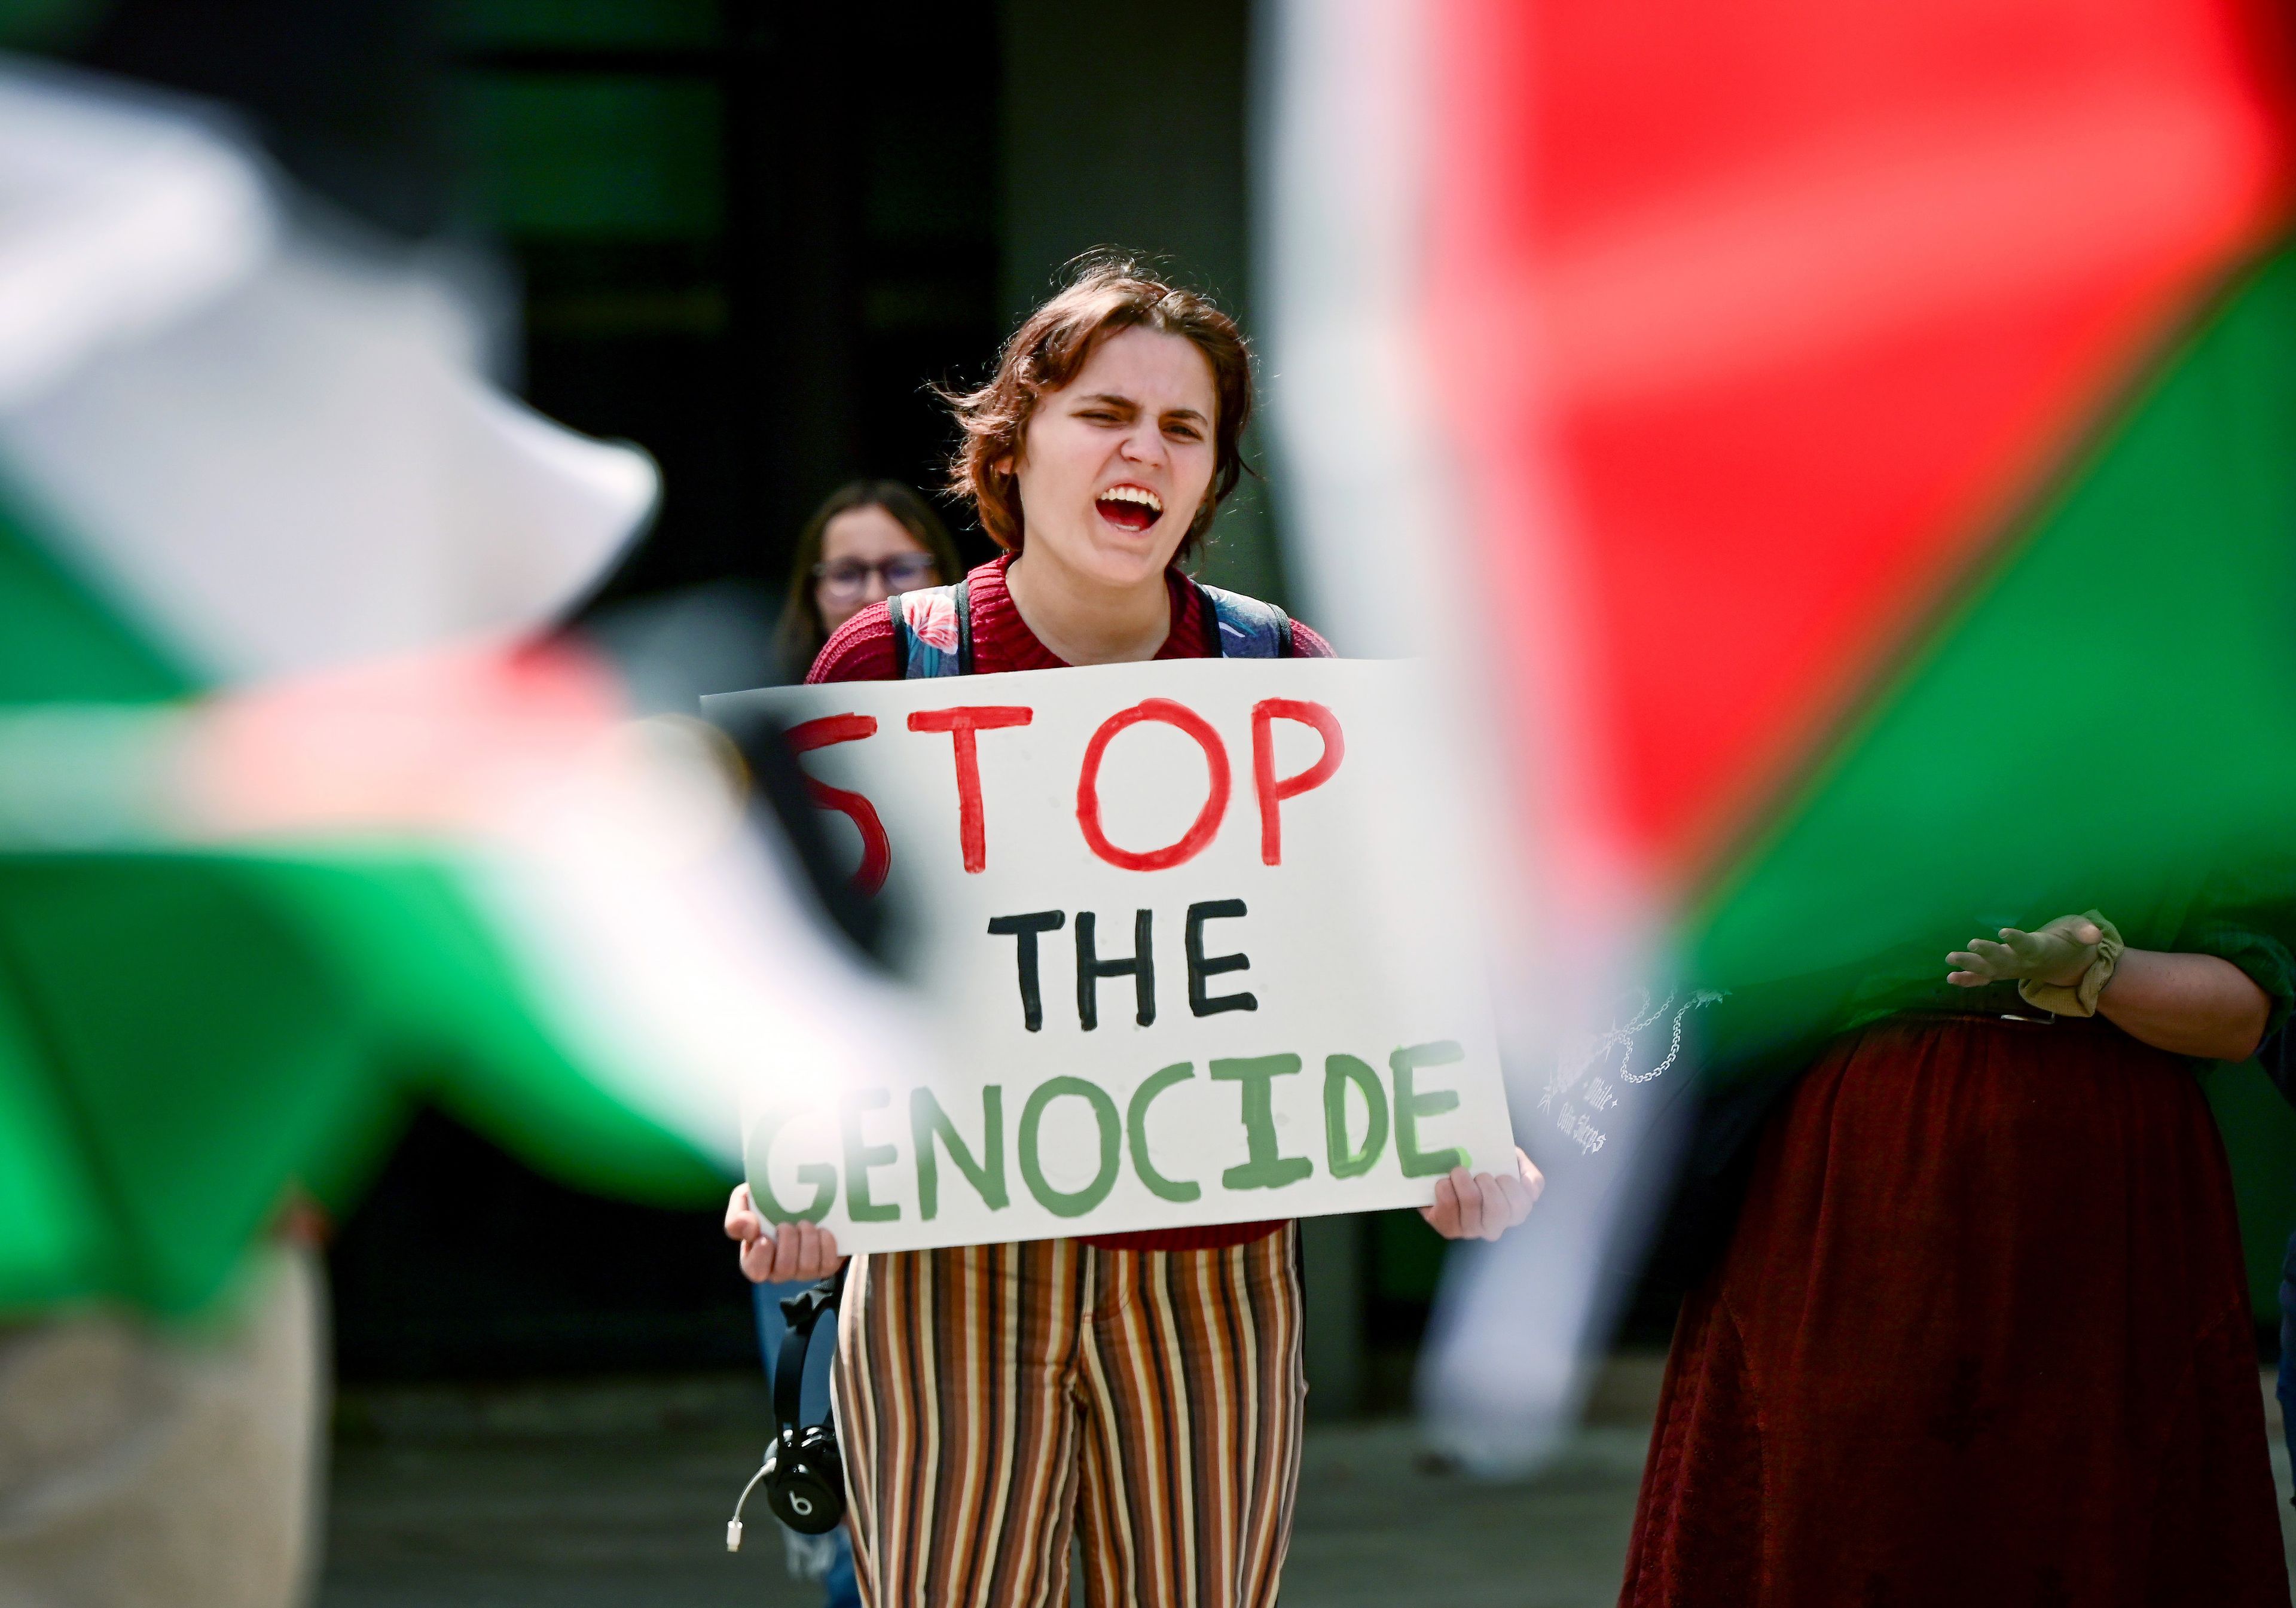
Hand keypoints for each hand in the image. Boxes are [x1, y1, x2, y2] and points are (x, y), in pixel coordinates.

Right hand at [724, 1183, 845, 1282]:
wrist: (804, 1190)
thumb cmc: (768, 1200)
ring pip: (807, 1267)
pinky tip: (822, 1230)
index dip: (761, 1258)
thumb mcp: (744, 1201)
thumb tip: (749, 1230)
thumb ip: (736, 1217)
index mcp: (755, 1258)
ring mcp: (803, 1270)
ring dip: (808, 1240)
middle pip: (784, 1269)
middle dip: (788, 1242)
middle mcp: (779, 1270)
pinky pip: (827, 1265)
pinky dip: (826, 1245)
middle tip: (787, 1224)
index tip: (765, 1238)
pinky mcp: (824, 1265)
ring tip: (805, 1223)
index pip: (755, 1271)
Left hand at [1420, 1148, 1543, 1240]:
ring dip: (1463, 1181)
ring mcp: (1473, 1230)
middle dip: (1487, 1184)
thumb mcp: (1507, 1159)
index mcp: (1516, 1208)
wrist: (1449, 1175)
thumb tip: (1520, 1174)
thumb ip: (1518, 1163)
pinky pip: (1448, 1208)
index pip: (1522, 1204)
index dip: (1512, 1187)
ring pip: (1472, 1205)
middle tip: (1479, 1174)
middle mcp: (1497, 1225)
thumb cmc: (1484, 1166)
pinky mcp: (1450, 1229)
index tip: (1502, 1174)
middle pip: (1498, 1210)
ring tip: (1459, 1172)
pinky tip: (1444, 1182)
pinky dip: (1445, 1188)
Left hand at [1946, 914, 2102, 988]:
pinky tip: (1950, 978)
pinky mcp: (2004, 972)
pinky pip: (1985, 979)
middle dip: (1987, 954)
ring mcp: (2012, 969)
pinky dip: (1968, 979)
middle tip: (1971, 945)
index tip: (2003, 932)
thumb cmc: (2071, 942)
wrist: (2067, 964)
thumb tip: (2093, 934)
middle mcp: (2024, 962)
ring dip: (1970, 965)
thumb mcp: (2080, 932)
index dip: (2016, 940)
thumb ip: (2085, 931)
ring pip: (1990, 970)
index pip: (2028, 945)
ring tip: (1950, 958)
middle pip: (2004, 960)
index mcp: (2041, 950)